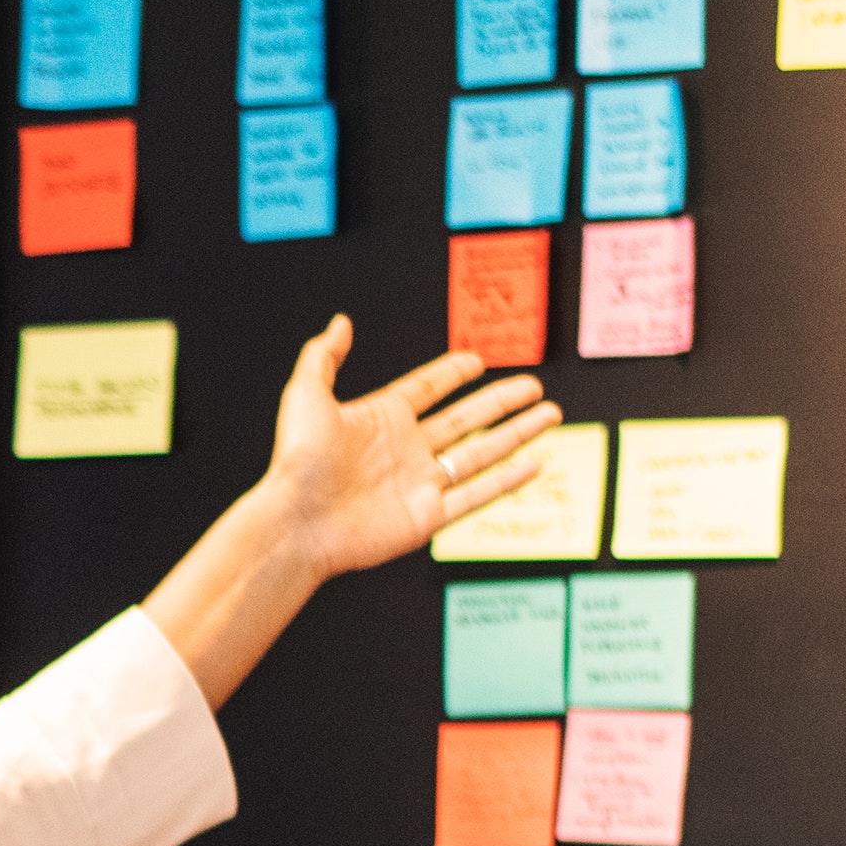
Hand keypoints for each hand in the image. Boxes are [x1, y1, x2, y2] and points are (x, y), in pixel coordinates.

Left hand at [260, 313, 560, 578]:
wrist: (295, 522)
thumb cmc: (295, 464)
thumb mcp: (306, 397)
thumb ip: (323, 357)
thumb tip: (338, 323)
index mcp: (381, 419)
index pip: (427, 389)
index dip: (452, 373)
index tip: (476, 360)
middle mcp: (404, 450)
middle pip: (465, 419)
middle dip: (501, 402)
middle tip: (533, 386)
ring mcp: (418, 484)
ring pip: (481, 454)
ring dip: (517, 434)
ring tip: (550, 414)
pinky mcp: (427, 517)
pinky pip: (477, 495)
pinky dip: (508, 481)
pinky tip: (535, 463)